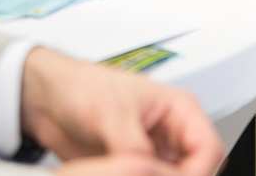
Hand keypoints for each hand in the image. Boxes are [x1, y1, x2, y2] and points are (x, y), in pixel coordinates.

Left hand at [22, 47, 222, 175]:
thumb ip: (134, 147)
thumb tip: (148, 170)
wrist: (47, 99)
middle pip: (196, 168)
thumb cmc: (83, 87)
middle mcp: (172, 133)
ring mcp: (155, 153)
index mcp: (179, 109)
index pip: (208, 149)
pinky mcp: (136, 169)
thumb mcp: (113, 115)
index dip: (197, 171)